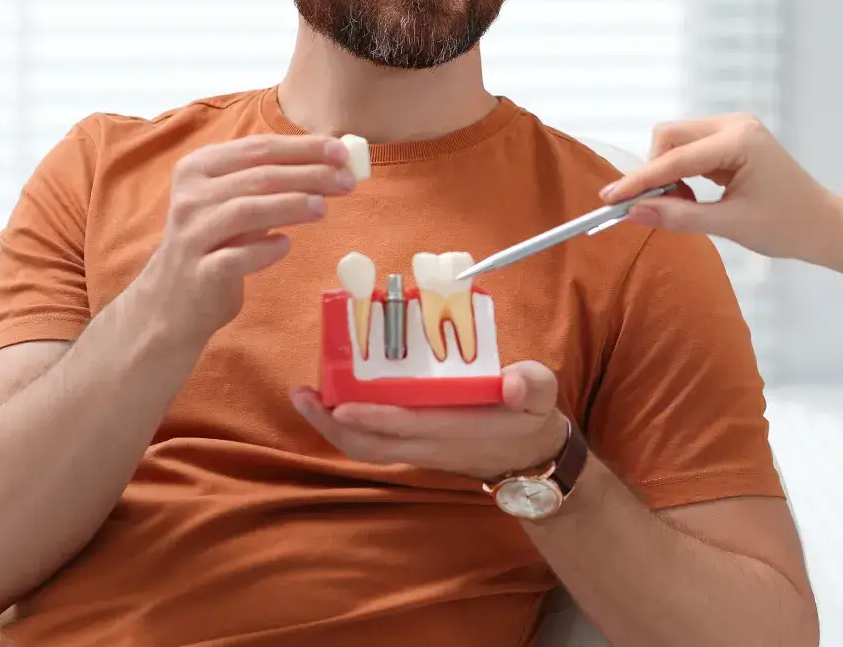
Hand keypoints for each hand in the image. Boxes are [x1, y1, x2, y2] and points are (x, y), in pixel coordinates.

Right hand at [130, 133, 356, 347]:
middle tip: (347, 180)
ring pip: (247, 210)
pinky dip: (265, 249)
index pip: (258, 148)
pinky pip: (237, 256)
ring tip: (324, 207)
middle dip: (309, 174)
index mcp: (199, 168)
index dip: (303, 147)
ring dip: (291, 205)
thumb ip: (268, 182)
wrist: (172, 300)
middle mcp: (191, 197)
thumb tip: (330, 163)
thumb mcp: (232, 203)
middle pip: (259, 176)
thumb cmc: (215, 243)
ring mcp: (192, 235)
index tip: (341, 151)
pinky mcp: (200, 272)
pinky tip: (286, 245)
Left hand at [290, 361, 568, 481]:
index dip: (371, 415)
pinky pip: (373, 444)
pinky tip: (333, 402)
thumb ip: (532, 385)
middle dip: (332, 424)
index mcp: (456, 429)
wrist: (532, 459)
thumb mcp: (542, 395)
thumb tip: (514, 383)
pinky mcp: (415, 448)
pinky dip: (349, 427)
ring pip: (366, 448)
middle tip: (301, 393)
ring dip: (332, 427)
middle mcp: (430, 445)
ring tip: (305, 397)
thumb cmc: (531, 418)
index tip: (340, 401)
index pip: (406, 425)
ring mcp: (419, 451)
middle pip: (370, 444)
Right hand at [598, 113, 839, 262]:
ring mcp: (733, 129)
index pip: (674, 158)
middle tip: (649, 206)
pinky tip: (689, 196)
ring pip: (676, 140)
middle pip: (669, 135)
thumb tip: (634, 212)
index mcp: (739, 140)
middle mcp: (734, 124)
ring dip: (666, 171)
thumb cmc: (787, 226)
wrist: (824, 226)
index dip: (639, 180)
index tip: (609, 199)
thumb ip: (679, 216)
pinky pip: (689, 148)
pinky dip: (680, 172)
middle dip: (653, 170)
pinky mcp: (731, 140)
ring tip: (679, 205)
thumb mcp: (729, 225)